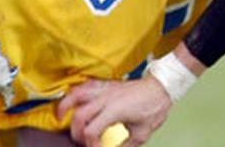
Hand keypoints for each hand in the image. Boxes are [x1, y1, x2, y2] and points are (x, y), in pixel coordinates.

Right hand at [57, 77, 171, 146]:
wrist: (163, 86)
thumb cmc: (155, 106)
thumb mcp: (142, 133)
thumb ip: (126, 145)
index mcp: (114, 110)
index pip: (91, 131)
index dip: (91, 145)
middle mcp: (106, 98)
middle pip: (79, 116)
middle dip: (76, 132)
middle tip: (83, 141)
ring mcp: (106, 89)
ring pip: (76, 94)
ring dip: (65, 106)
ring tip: (61, 117)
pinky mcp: (107, 84)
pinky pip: (86, 84)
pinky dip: (76, 92)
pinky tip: (74, 101)